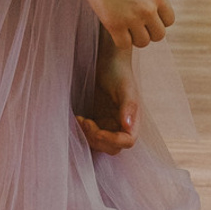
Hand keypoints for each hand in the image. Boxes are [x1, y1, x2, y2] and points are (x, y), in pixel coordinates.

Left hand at [76, 36, 140, 154]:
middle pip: (112, 147)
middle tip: (85, 121)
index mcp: (133, 120)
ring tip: (79, 119)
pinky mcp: (97, 122)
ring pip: (99, 144)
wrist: (108, 61)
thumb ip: (129, 107)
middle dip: (97, 139)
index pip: (127, 141)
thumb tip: (128, 126)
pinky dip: (82, 132)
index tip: (97, 130)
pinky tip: (77, 119)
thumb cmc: (119, 72)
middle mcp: (122, 126)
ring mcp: (109, 125)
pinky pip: (90, 136)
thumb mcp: (125, 87)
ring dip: (88, 137)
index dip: (113, 141)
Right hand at [77, 0, 173, 49]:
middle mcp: (148, 9)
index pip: (169, 21)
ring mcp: (132, 18)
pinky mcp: (115, 25)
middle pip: (159, 35)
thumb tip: (155, 16)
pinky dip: (121, 41)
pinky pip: (125, 45)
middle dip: (148, 31)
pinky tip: (116, 30)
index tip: (147, 17)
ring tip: (126, 28)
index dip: (158, 21)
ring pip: (143, 42)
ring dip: (135, 38)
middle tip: (136, 25)